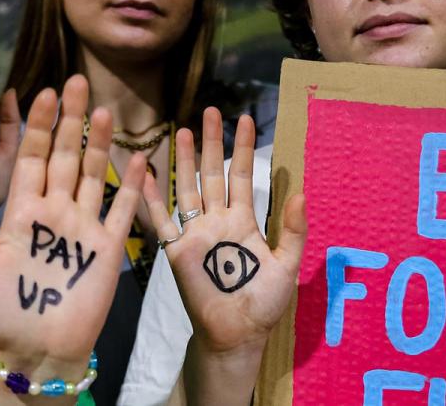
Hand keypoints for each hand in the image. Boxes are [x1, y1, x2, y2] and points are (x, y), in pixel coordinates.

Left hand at [0, 75, 143, 402]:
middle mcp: (54, 212)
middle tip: (76, 80)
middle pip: (63, 155)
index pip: (30, 157)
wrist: (39, 351)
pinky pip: (122, 210)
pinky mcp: (107, 248)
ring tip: (103, 108)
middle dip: (69, 119)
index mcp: (22, 213)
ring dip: (98, 141)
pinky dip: (131, 184)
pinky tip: (139, 158)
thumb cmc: (1, 315)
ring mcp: (83, 228)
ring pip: (92, 174)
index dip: (36, 125)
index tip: (41, 92)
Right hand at [143, 109, 305, 402]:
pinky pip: (161, 219)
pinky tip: (144, 173)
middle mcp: (217, 221)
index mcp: (243, 221)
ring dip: (185, 160)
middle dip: (213, 143)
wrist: (236, 335)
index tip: (246, 119)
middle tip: (211, 111)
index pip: (242, 176)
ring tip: (183, 131)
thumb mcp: (287, 265)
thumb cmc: (262, 305)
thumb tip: (301, 192)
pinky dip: (151, 197)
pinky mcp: (177, 250)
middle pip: (213, 173)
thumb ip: (293, 230)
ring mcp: (195, 233)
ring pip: (188, 188)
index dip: (244, 149)